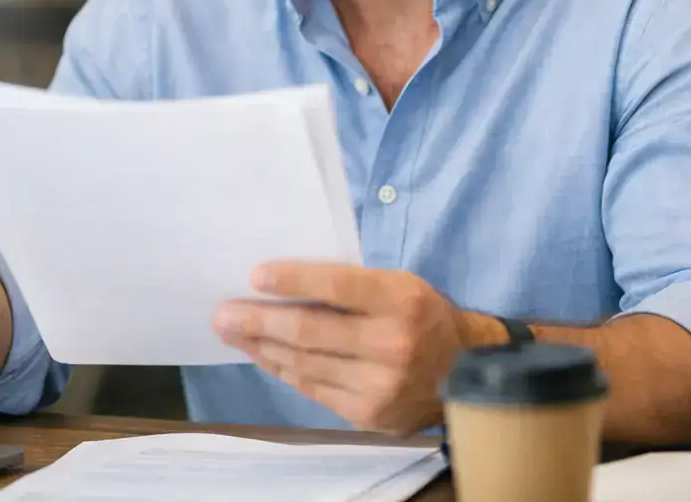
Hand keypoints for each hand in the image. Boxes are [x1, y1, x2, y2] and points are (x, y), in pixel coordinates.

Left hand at [213, 263, 498, 434]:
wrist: (467, 370)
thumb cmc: (423, 315)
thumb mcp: (399, 284)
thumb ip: (351, 285)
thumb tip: (284, 286)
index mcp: (401, 299)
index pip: (336, 287)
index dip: (292, 281)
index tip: (254, 276)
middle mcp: (391, 344)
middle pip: (310, 332)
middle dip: (258, 322)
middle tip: (222, 314)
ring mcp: (379, 385)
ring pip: (305, 365)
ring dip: (262, 348)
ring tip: (233, 334)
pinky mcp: (369, 414)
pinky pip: (314, 389)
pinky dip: (285, 371)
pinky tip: (264, 356)